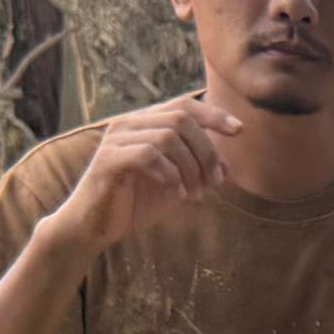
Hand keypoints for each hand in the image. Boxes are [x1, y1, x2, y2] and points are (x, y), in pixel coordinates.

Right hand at [49, 92, 248, 249]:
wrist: (94, 228)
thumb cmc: (134, 204)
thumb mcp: (174, 186)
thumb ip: (196, 172)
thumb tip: (227, 168)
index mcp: (144, 124)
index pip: (184, 105)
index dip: (214, 114)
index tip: (239, 130)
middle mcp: (129, 124)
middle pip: (182, 119)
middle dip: (207, 151)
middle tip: (215, 182)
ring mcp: (116, 139)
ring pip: (168, 136)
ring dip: (191, 168)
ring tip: (194, 195)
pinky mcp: (108, 160)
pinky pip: (148, 155)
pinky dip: (169, 174)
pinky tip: (174, 193)